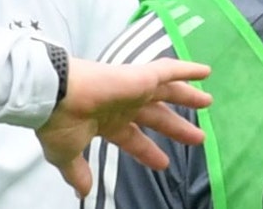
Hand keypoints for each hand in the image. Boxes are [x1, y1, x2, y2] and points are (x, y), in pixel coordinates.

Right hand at [36, 58, 212, 197]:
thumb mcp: (67, 155)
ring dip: (188, 96)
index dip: (149, 152)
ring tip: (208, 101)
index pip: (134, 139)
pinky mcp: (140, 77)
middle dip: (176, 128)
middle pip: (157, 117)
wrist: (54, 97)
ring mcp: (132, 89)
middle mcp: (122, 105)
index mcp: (107, 123)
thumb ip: (78, 173)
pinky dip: (188, 70)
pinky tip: (206, 72)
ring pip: (168, 92)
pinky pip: (169, 71)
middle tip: (198, 138)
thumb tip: (82, 192)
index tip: (164, 163)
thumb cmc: (59, 123)